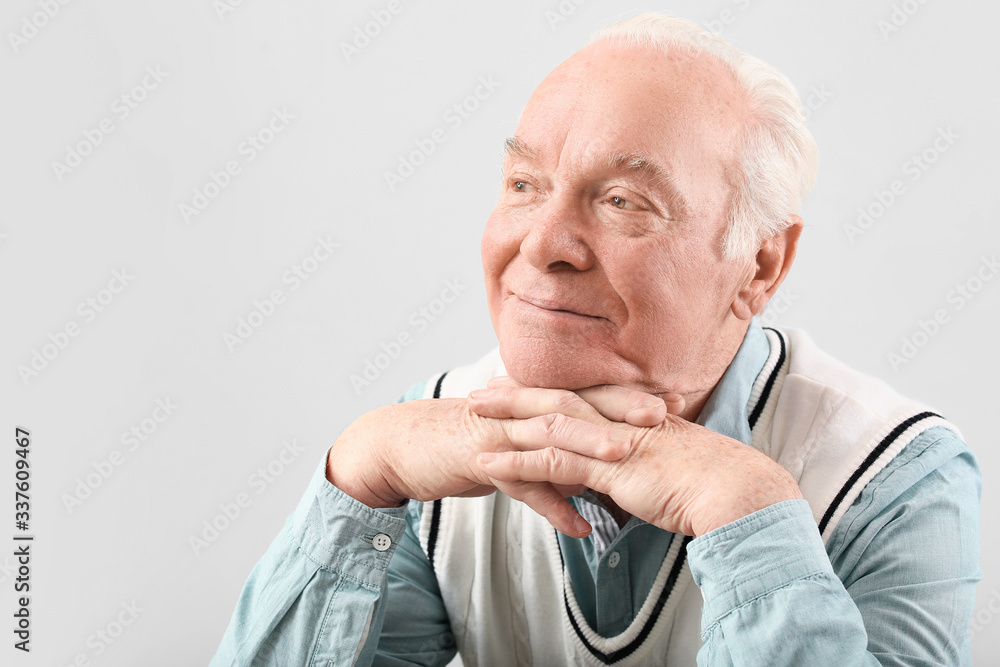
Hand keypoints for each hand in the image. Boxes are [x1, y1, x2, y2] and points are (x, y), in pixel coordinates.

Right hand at [325, 396, 634, 533]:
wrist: (407, 445)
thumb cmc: (468, 442)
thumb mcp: (516, 441)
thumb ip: (555, 452)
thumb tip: (593, 474)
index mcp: (532, 402)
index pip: (587, 393)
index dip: (627, 396)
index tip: (671, 403)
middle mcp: (521, 410)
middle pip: (576, 403)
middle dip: (618, 408)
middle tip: (661, 417)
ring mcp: (501, 432)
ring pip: (549, 435)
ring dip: (587, 447)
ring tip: (625, 461)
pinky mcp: (480, 459)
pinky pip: (520, 484)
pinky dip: (551, 507)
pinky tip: (579, 529)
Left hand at [467, 379, 802, 536]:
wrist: (737, 491)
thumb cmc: (712, 485)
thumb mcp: (667, 471)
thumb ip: (638, 470)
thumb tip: (618, 481)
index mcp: (633, 416)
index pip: (582, 396)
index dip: (547, 391)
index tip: (519, 385)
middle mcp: (618, 420)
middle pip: (557, 398)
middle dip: (516, 393)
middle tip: (481, 389)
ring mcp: (612, 440)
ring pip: (547, 422)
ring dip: (506, 418)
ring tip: (472, 415)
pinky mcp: (609, 467)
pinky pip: (552, 462)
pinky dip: (517, 463)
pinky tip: (488, 465)